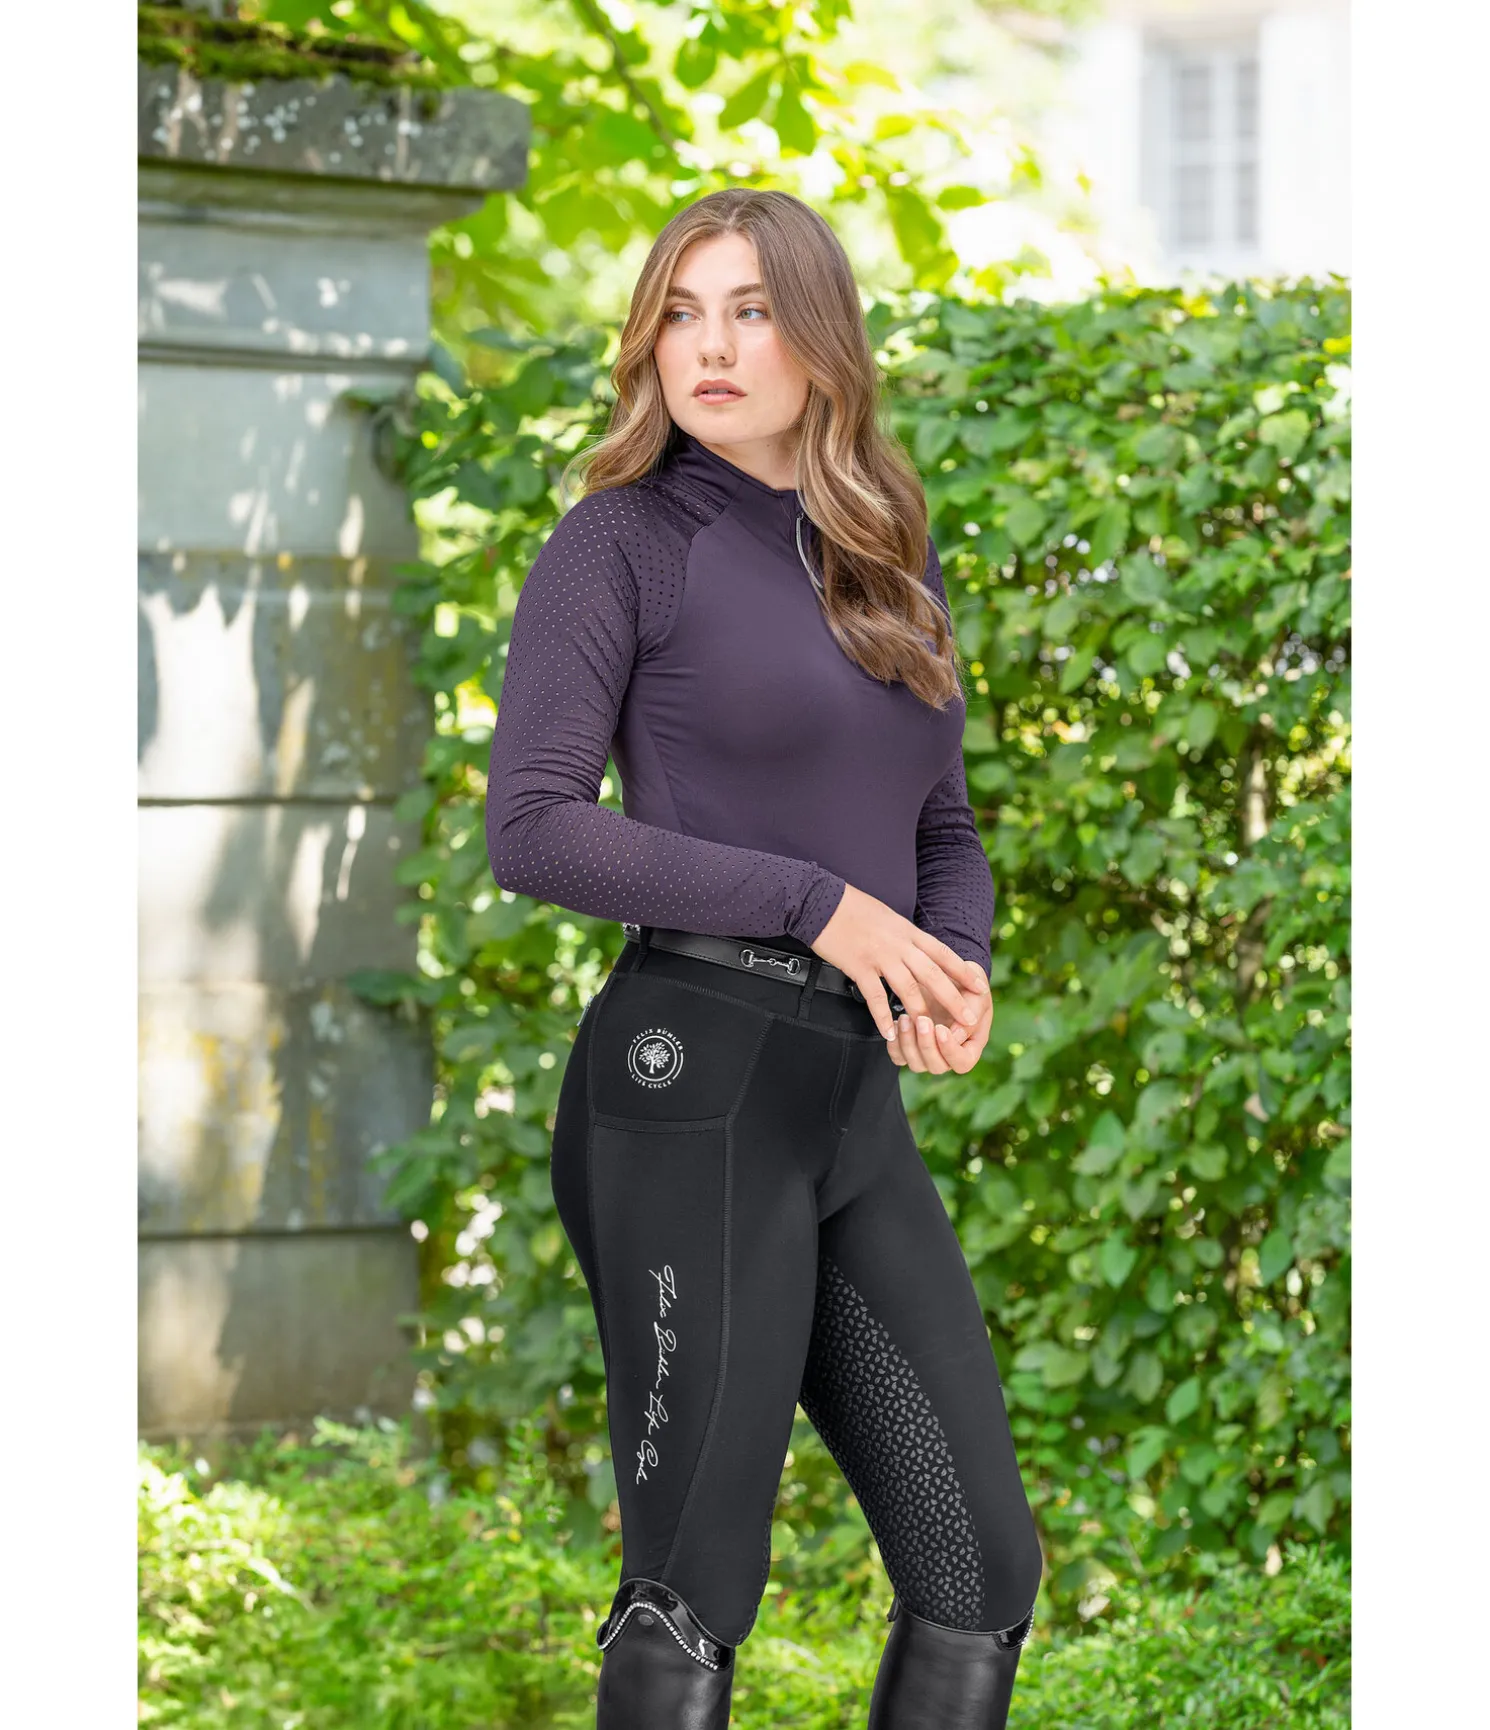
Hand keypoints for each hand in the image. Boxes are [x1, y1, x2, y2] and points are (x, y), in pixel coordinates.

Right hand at [810, 883, 989, 1043]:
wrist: (821, 902)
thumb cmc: (853, 908)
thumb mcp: (888, 917)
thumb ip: (904, 936)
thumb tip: (918, 949)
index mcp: (908, 931)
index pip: (943, 953)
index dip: (963, 972)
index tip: (980, 987)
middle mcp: (900, 944)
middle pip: (933, 975)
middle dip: (954, 999)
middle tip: (969, 1020)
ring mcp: (880, 956)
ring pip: (908, 988)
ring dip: (922, 1012)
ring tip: (932, 1032)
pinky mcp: (859, 967)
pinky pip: (875, 997)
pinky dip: (882, 1017)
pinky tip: (889, 1032)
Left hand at [888, 993, 991, 1072]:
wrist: (944, 973)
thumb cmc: (966, 983)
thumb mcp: (975, 992)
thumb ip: (972, 1012)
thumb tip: (957, 1035)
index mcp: (971, 1045)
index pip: (962, 1063)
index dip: (951, 1051)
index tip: (941, 1029)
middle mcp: (949, 1054)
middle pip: (937, 1066)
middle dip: (927, 1045)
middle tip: (921, 1019)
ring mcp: (928, 1052)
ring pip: (916, 1064)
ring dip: (908, 1043)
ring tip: (905, 1017)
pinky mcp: (910, 1045)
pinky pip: (899, 1056)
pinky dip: (895, 1044)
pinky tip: (897, 1023)